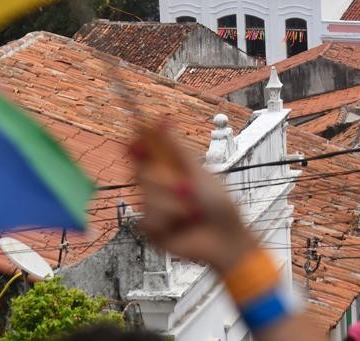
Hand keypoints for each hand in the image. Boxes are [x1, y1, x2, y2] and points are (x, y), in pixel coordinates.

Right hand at [130, 120, 258, 271]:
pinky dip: (168, 219)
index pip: (146, 154)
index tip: (135, 137)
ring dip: (171, 202)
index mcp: (171, 171)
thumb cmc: (219, 206)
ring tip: (191, 211)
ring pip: (145, 196)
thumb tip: (163, 119)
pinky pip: (147, 218)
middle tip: (183, 185)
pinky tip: (181, 224)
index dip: (138, 144)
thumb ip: (178, 149)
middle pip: (140, 172)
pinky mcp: (153, 230)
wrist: (225, 239)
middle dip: (161, 178)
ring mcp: (155, 209)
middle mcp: (160, 188)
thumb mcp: (199, 172)